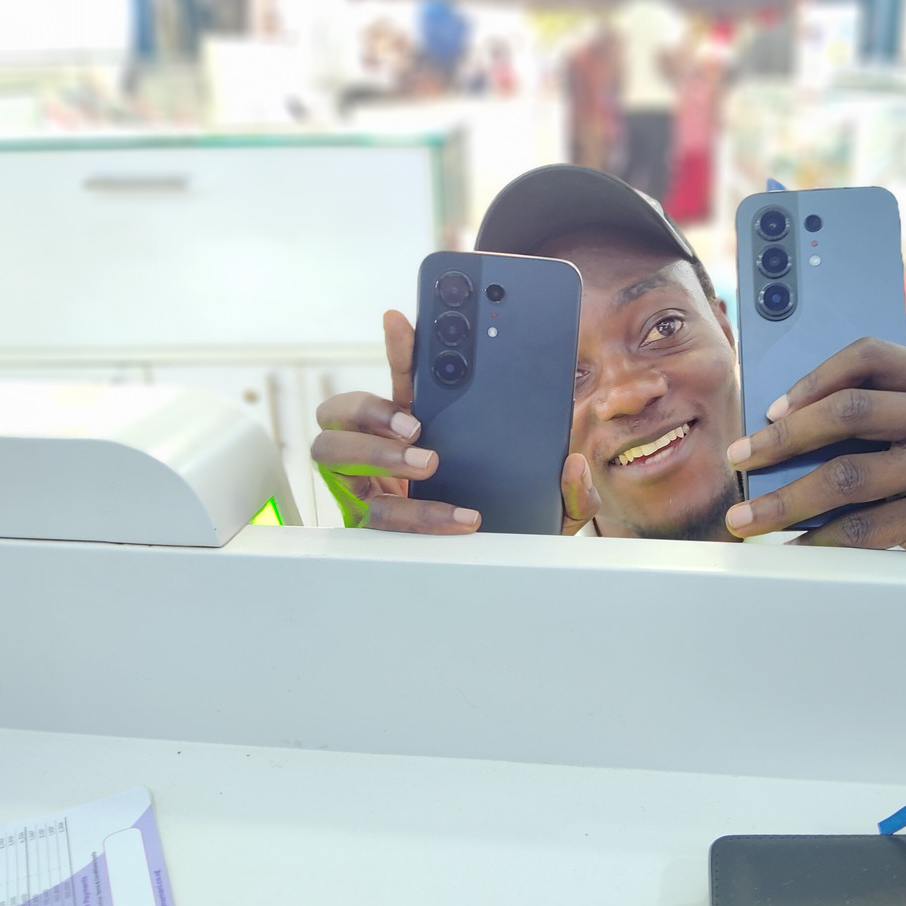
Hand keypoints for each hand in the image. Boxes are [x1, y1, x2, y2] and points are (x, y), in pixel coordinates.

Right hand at [312, 310, 600, 534]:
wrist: (499, 586)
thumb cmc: (513, 532)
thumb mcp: (550, 509)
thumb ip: (569, 490)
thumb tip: (573, 465)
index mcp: (420, 428)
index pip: (400, 379)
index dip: (396, 349)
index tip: (400, 319)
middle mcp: (383, 453)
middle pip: (340, 413)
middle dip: (371, 411)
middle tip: (418, 426)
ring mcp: (370, 489)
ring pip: (333, 455)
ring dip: (375, 454)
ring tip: (427, 462)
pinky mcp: (373, 527)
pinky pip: (374, 516)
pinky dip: (417, 516)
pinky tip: (459, 518)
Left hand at [723, 338, 905, 556]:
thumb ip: (879, 421)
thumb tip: (777, 429)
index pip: (871, 355)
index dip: (813, 379)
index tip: (770, 410)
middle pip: (851, 411)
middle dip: (781, 439)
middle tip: (739, 459)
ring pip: (848, 476)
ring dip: (785, 500)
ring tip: (746, 519)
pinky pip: (866, 526)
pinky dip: (819, 538)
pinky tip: (792, 546)